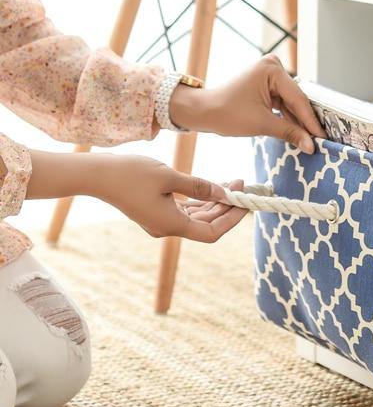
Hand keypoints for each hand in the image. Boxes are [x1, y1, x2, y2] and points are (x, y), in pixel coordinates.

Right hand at [91, 156, 248, 241]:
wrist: (96, 174)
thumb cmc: (130, 174)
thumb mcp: (170, 177)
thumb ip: (200, 186)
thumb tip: (224, 193)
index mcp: (171, 225)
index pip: (212, 233)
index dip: (231, 220)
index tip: (244, 203)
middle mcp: (167, 228)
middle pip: (207, 224)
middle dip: (226, 206)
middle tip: (241, 185)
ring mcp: (161, 220)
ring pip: (197, 216)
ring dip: (216, 202)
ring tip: (232, 183)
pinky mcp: (156, 211)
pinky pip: (185, 209)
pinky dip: (201, 200)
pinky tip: (213, 186)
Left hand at [169, 55, 324, 153]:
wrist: (203, 112)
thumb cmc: (226, 113)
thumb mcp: (262, 124)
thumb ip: (290, 133)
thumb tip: (311, 145)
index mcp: (272, 69)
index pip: (298, 100)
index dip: (311, 122)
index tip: (323, 139)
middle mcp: (273, 66)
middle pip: (296, 100)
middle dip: (305, 122)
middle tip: (320, 142)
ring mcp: (269, 74)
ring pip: (291, 103)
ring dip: (298, 121)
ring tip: (310, 140)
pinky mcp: (266, 84)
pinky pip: (283, 103)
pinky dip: (288, 117)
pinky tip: (298, 132)